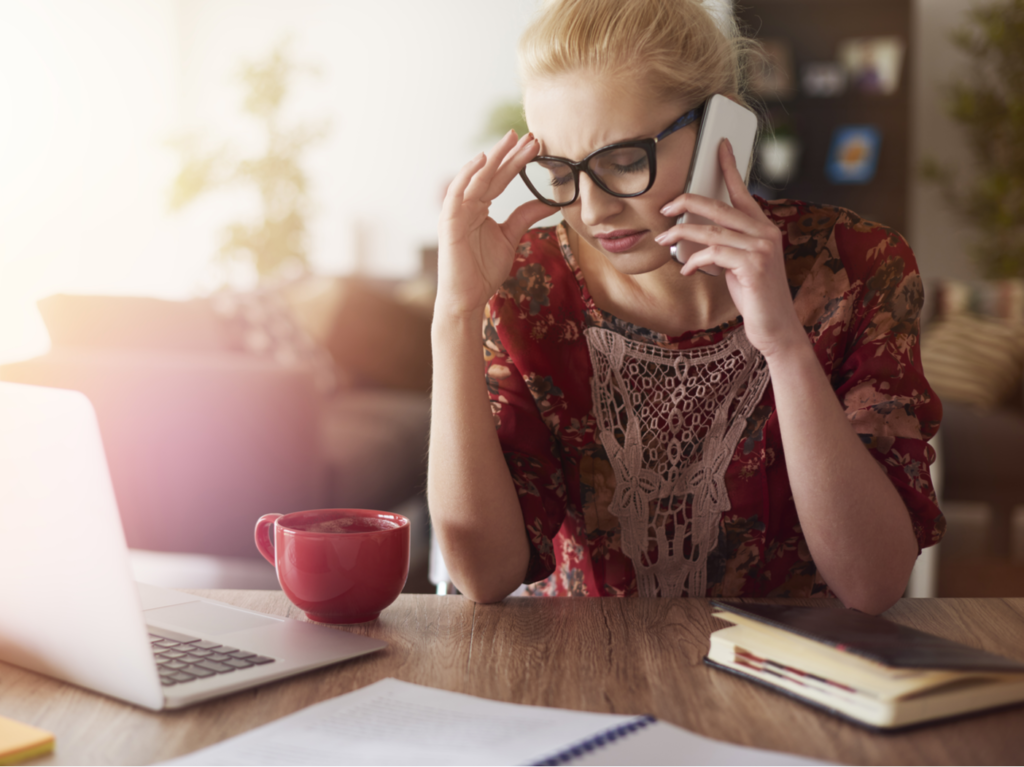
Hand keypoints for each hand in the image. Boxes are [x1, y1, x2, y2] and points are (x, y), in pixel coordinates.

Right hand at [437, 130, 552, 318]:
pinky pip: (457, 191)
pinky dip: (468, 174)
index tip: (537, 145)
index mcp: (480, 206)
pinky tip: (483, 159)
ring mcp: (457, 210)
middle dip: (510, 154)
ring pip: (476, 177)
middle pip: (492, 173)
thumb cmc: (483, 270)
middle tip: (531, 136)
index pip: (502, 178)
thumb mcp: (511, 236)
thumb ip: (525, 216)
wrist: (468, 297)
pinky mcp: (449, 220)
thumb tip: (551, 200)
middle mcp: (468, 204)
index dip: (518, 161)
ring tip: (513, 139)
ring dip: (494, 157)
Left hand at [655, 139, 805, 359]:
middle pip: (719, 207)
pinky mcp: (754, 265)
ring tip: (663, 241)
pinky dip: (694, 260)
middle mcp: (766, 232)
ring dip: (681, 235)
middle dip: (687, 202)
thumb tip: (691, 238)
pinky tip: (686, 270)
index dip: (730, 167)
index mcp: (763, 228)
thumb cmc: (754, 297)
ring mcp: (762, 247)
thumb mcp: (738, 266)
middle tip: (664, 208)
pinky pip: (713, 253)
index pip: (743, 192)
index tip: (720, 146)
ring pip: (710, 231)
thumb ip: (724, 247)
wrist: (775, 328)